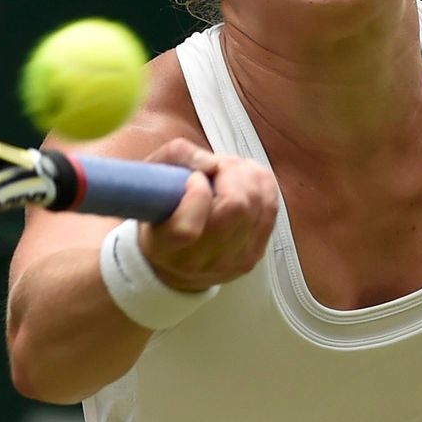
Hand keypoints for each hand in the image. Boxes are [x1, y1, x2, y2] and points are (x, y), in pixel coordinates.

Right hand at [137, 139, 278, 291]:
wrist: (176, 262)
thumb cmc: (161, 213)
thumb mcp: (151, 181)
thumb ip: (176, 158)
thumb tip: (213, 163)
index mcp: (163, 247)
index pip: (187, 229)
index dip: (197, 194)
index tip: (194, 178)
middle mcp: (197, 261)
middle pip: (235, 208)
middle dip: (231, 172)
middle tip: (218, 164)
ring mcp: (230, 262)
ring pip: (258, 205)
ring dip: (249, 175)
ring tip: (231, 169)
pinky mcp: (254, 254)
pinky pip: (270, 210)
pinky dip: (264, 185)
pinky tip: (248, 179)